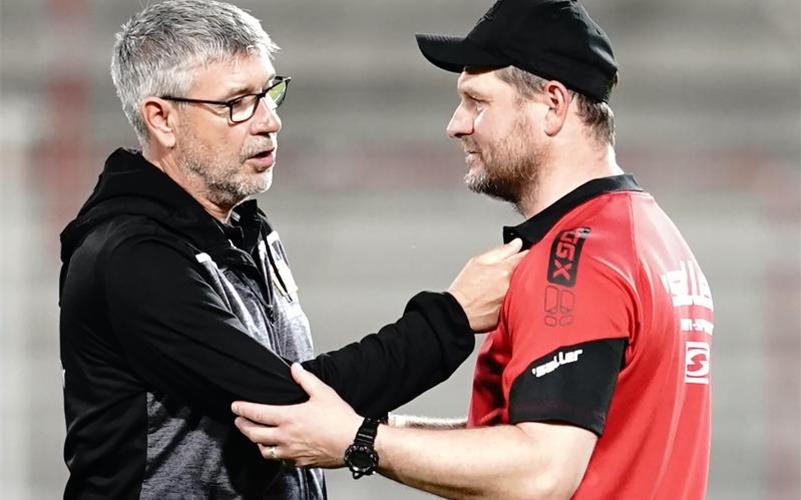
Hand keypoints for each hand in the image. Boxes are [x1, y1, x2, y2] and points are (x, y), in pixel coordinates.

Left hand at [232, 363, 361, 467]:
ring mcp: (292, 452)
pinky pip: (280, 460)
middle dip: (243, 426)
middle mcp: (286, 437)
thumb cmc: (340, 420)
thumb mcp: (323, 392)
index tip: (235, 407)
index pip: (257, 413)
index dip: (242, 409)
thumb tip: (295, 368)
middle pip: (254, 434)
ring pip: (265, 451)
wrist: (353, 442)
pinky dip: (275, 453)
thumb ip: (306, 379)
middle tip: (239, 421)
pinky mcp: (300, 462)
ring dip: (257, 442)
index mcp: (289, 418)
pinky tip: (278, 449)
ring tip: (256, 436)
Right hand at [447, 239, 527, 331]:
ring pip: (524, 286)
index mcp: (505, 270)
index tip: (523, 253)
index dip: (525, 252)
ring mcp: (513, 299)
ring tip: (501, 286)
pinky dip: (516, 298)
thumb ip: (500, 251)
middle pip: (527, 272)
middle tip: (508, 271)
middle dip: (523, 268)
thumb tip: (516, 243)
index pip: (525, 255)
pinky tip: (503, 298)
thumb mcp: (478, 261)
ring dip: (520, 283)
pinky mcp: (512, 312)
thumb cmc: (465, 288)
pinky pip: (520, 301)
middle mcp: (512, 284)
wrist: (458, 312)